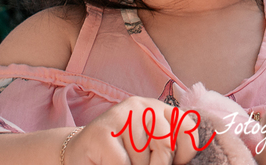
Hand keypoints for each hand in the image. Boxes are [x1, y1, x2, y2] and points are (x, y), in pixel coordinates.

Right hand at [66, 96, 205, 164]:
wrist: (79, 153)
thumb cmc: (120, 154)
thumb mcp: (149, 147)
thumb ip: (166, 148)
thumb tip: (184, 163)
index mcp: (157, 108)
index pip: (187, 128)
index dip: (184, 153)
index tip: (173, 163)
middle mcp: (140, 106)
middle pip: (166, 145)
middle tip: (140, 164)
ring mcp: (120, 116)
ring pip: (142, 160)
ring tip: (121, 161)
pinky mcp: (102, 132)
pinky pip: (123, 164)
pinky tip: (108, 163)